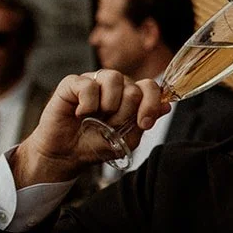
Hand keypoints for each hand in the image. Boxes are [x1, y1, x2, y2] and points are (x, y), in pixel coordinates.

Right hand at [12, 70, 168, 185]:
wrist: (66, 154)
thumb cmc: (95, 145)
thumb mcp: (125, 139)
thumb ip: (144, 122)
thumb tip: (166, 106)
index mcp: (130, 97)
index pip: (151, 87)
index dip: (151, 104)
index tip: (144, 123)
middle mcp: (115, 86)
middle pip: (134, 88)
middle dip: (125, 113)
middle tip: (110, 124)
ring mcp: (94, 81)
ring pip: (114, 78)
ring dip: (108, 105)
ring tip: (97, 117)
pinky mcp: (72, 82)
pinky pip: (89, 85)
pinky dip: (87, 103)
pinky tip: (81, 113)